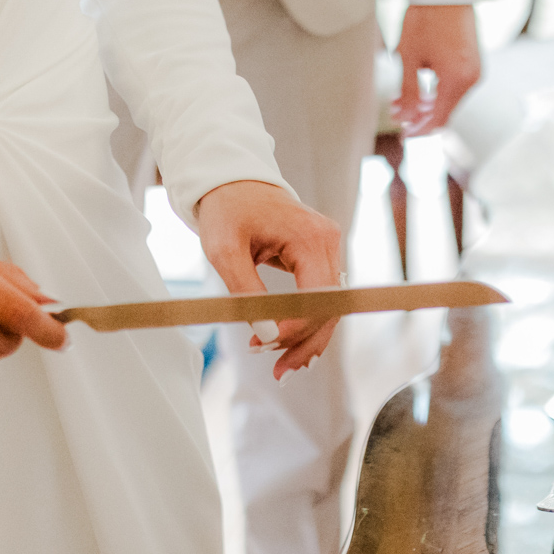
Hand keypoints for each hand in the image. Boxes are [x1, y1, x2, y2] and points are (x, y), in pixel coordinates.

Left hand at [195, 180, 341, 378]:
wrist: (231, 182)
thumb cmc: (226, 210)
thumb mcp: (224, 250)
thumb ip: (247, 291)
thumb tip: (267, 332)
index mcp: (311, 238)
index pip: (317, 298)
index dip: (294, 329)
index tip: (261, 345)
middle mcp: (329, 243)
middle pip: (329, 308)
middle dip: (304, 343)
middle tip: (278, 372)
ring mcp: (329, 249)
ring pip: (329, 308)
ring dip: (308, 339)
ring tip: (283, 367)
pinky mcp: (321, 257)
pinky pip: (322, 298)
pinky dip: (308, 324)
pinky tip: (293, 347)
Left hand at [392, 4, 480, 136]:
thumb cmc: (427, 18)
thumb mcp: (409, 58)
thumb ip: (409, 93)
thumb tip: (407, 118)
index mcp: (456, 80)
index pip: (438, 120)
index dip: (419, 131)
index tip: (404, 136)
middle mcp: (471, 79)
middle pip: (445, 112)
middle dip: (420, 117)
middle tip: (397, 115)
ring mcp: (475, 71)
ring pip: (449, 100)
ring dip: (427, 104)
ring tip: (402, 100)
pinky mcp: (474, 63)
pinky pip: (456, 86)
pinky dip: (438, 91)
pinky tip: (420, 88)